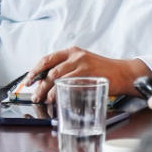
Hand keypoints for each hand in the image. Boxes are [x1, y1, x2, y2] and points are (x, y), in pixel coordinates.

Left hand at [23, 47, 150, 102]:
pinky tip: (58, 99)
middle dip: (38, 85)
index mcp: (71, 51)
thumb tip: (46, 82)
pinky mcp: (89, 75)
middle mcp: (75, 56)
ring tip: (44, 100)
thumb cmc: (102, 70)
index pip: (47, 59)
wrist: (124, 73)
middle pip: (49, 70)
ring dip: (47, 91)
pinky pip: (70, 85)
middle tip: (35, 95)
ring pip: (57, 78)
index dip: (34, 71)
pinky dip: (61, 94)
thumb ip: (66, 69)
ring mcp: (82, 65)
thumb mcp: (82, 63)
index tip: (27, 81)